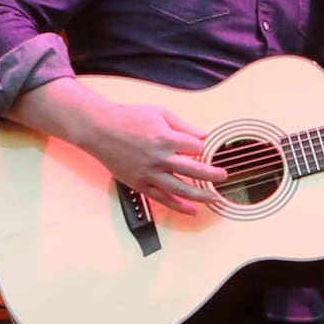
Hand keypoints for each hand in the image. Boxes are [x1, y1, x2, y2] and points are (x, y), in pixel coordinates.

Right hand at [82, 100, 222, 214]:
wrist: (100, 129)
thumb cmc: (128, 118)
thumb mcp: (160, 112)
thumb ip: (183, 125)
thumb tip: (203, 134)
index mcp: (167, 138)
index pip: (197, 148)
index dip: (202, 148)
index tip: (203, 150)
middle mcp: (160, 158)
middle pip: (195, 171)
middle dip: (213, 175)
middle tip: (223, 177)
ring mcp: (149, 173)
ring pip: (181, 190)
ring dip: (201, 196)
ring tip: (213, 198)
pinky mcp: (140, 183)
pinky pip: (162, 199)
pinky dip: (178, 207)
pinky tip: (191, 210)